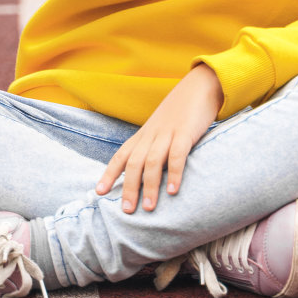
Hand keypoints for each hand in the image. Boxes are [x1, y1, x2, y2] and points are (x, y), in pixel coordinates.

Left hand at [96, 64, 223, 212]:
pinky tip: (173, 191)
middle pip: (133, 162)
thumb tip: (147, 174)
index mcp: (144, 135)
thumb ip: (153, 148)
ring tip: (149, 208)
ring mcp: (168, 133)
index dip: (109, 174)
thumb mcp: (161, 129)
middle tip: (127, 211)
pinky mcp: (186, 132)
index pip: (121, 155)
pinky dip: (174, 173)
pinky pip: (177, 154)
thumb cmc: (180, 113)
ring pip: (152, 161)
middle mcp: (151, 135)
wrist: (199, 86)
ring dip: (149, 186)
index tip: (99, 193)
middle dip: (128, 187)